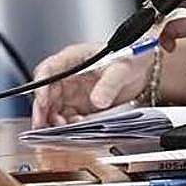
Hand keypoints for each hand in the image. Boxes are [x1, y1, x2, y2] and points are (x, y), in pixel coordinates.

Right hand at [30, 42, 148, 127]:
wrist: (143, 68)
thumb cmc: (131, 57)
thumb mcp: (122, 68)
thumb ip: (109, 83)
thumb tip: (97, 100)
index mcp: (74, 58)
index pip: (48, 70)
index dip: (42, 86)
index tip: (42, 101)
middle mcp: (69, 75)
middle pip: (46, 92)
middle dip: (42, 110)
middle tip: (42, 125)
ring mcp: (73, 91)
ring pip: (54, 107)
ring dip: (54, 120)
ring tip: (62, 128)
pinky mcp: (80, 105)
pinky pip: (67, 117)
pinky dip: (67, 125)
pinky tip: (75, 128)